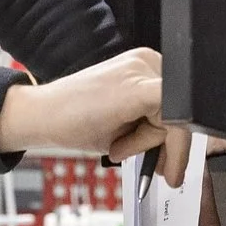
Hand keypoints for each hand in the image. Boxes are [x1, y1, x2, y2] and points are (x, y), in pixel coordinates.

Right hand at [0, 48, 186, 179]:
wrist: (40, 116)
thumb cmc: (75, 120)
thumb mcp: (125, 122)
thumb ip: (154, 126)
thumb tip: (181, 146)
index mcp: (144, 65)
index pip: (180, 103)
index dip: (177, 137)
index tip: (173, 165)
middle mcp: (148, 60)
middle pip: (185, 110)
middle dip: (167, 144)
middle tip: (148, 163)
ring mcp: (144, 69)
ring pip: (179, 118)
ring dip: (150, 144)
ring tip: (115, 147)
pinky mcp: (141, 87)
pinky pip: (174, 120)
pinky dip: (160, 143)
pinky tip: (124, 149)